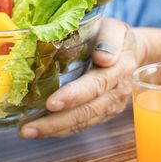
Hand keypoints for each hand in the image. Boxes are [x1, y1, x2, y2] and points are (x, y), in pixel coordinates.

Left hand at [19, 18, 143, 138]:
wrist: (133, 54)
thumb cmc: (117, 38)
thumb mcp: (116, 29)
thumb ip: (111, 40)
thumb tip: (103, 57)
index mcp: (118, 70)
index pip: (96, 86)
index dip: (74, 96)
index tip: (52, 104)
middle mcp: (115, 94)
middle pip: (86, 112)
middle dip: (56, 123)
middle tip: (28, 128)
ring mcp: (109, 108)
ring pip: (82, 123)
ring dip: (54, 130)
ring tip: (27, 132)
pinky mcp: (102, 114)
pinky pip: (81, 126)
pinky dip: (60, 130)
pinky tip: (39, 130)